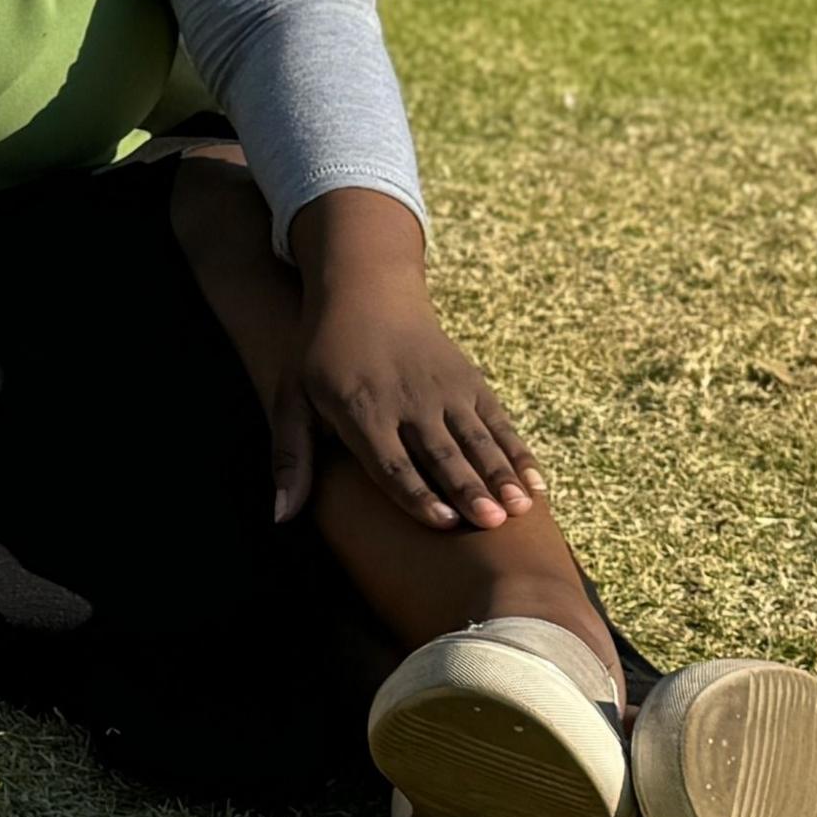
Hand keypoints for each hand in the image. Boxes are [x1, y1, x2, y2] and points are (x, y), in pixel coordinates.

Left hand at [282, 187, 542, 531]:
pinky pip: (498, 423)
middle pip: (441, 453)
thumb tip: (280, 516)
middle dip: (468, 489)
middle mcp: (407, 400)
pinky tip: (536, 485)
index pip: (391, 461)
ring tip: (521, 509)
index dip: (417, 494)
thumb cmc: (319, 357)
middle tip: (492, 523)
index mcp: (361, 409)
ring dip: (500, 475)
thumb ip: (291, 458)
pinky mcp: (469, 382)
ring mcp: (444, 390)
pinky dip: (518, 454)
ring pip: (476, 439)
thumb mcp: (290, 400)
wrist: (365, 293)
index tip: (442, 523)